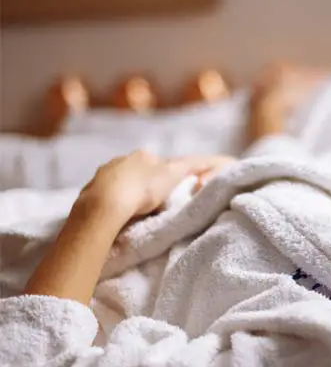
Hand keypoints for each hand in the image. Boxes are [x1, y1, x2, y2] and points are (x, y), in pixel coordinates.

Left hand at [81, 150, 235, 221]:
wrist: (107, 203)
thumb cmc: (143, 189)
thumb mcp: (173, 173)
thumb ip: (189, 165)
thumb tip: (202, 159)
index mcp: (143, 155)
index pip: (161, 163)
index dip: (168, 176)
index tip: (170, 191)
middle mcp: (122, 159)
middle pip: (140, 171)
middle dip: (147, 183)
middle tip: (153, 202)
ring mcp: (104, 172)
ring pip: (122, 181)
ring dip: (129, 190)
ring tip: (134, 209)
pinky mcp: (92, 188)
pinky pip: (107, 192)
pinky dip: (114, 199)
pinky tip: (117, 211)